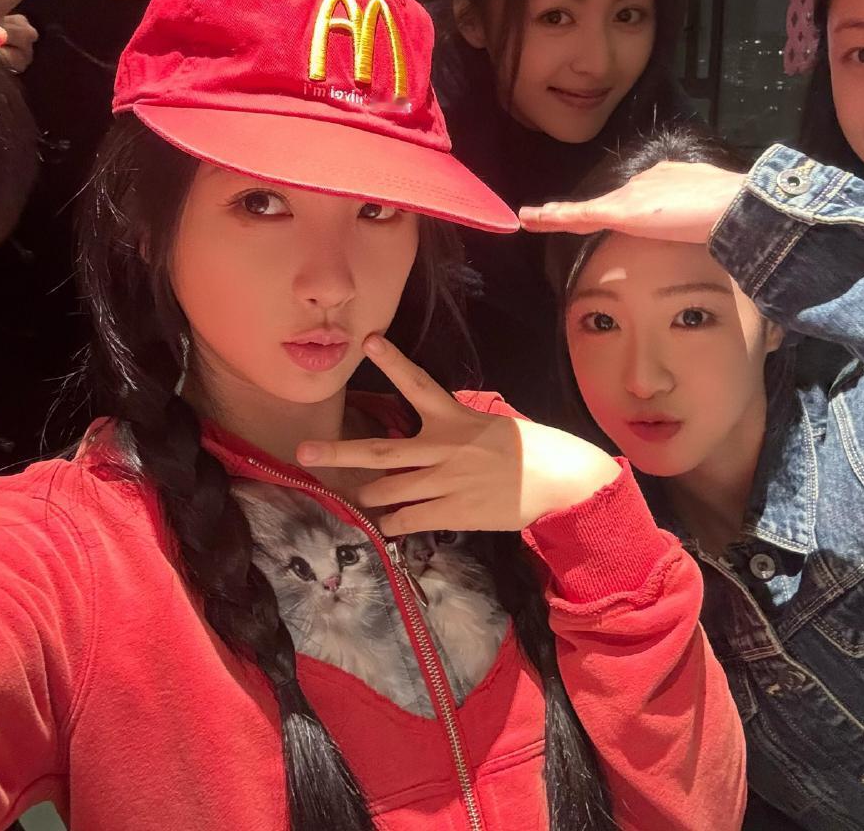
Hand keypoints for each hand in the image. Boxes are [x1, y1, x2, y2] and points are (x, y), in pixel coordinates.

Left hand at [297, 335, 619, 535]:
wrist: (559, 481)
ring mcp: (445, 482)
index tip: (369, 340)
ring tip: (360, 495)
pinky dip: (391, 522)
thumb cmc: (527, 450)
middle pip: (379, 451)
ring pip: (387, 490)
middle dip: (339, 451)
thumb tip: (422, 441)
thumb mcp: (489, 425)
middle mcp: (443, 447)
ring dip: (369, 495)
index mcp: (454, 418)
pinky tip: (386, 523)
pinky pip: (407, 519)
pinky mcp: (452, 512)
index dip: (393, 362)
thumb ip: (452, 429)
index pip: (418, 384)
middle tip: (305, 451)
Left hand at [519, 160, 745, 242]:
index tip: (616, 219)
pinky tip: (533, 219)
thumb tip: (693, 224)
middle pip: (608, 202)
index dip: (623, 209)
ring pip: (586, 209)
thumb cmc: (728, 209)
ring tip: (531, 217)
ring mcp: (629, 195)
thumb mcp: (706, 209)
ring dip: (557, 214)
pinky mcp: (620, 211)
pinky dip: (556, 218)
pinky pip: (580, 216)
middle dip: (583, 213)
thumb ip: (692, 214)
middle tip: (552, 216)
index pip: (634, 196)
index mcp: (663, 177)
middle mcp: (642, 180)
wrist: (732, 204)